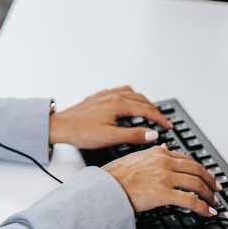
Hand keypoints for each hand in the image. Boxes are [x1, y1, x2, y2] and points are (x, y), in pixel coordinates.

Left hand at [48, 85, 171, 149]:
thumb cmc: (80, 132)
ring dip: (143, 101)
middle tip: (162, 121)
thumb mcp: (110, 137)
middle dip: (154, 109)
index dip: (159, 119)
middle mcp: (112, 96)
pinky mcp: (98, 97)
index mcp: (117, 104)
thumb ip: (133, 135)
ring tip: (149, 111)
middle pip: (140, 99)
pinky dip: (130, 97)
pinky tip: (128, 104)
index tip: (167, 126)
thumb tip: (152, 134)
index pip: (146, 110)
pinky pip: (120, 91)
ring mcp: (104, 95)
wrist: (60, 126)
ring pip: (130, 93)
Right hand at [103, 145, 220, 215]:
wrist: (106, 187)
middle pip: (197, 170)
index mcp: (158, 152)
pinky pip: (191, 200)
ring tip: (213, 202)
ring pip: (197, 184)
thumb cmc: (115, 175)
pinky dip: (204, 207)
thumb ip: (152, 153)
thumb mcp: (135, 157)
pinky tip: (208, 212)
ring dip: (209, 195)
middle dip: (210, 181)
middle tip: (216, 189)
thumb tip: (164, 147)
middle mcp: (164, 162)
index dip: (200, 169)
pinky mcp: (165, 193)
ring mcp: (166, 177)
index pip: (187, 159)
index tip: (206, 176)